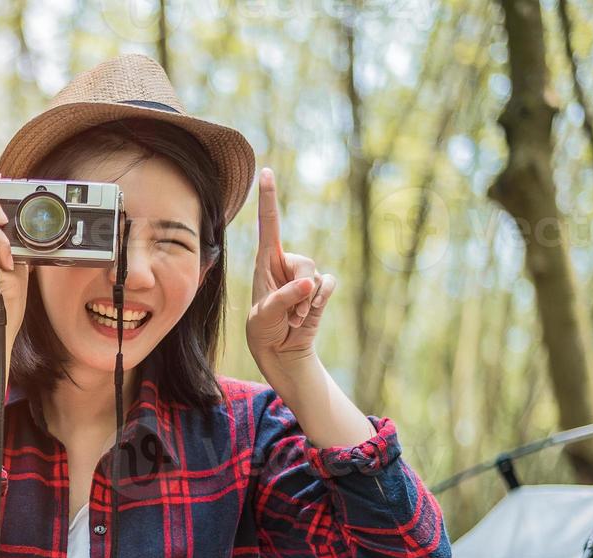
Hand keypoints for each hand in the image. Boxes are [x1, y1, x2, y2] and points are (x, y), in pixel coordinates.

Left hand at [246, 167, 335, 370]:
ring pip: (316, 275)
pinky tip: (310, 313)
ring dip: (308, 300)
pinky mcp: (319, 288)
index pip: (268, 224)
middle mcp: (285, 264)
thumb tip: (309, 283)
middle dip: (300, 288)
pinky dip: (322, 299)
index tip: (266, 171)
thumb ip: (284, 298)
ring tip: (294, 317)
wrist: (280, 349)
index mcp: (264, 262)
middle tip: (290, 311)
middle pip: (304, 262)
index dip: (269, 198)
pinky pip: (329, 284)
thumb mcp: (265, 315)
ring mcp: (304, 275)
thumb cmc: (263, 328)